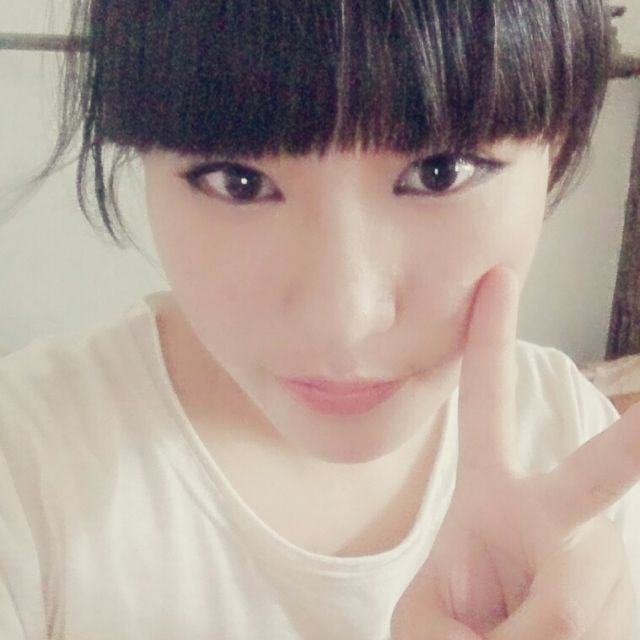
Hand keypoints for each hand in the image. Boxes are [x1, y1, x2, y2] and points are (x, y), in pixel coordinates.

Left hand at [390, 266, 637, 638]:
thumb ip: (484, 618)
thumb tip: (568, 610)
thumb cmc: (446, 638)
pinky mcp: (624, 597)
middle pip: (598, 472)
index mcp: (488, 498)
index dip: (489, 341)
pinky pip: (607, 616)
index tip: (497, 277)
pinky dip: (583, 633)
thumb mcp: (434, 629)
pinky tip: (562, 637)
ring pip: (588, 587)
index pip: (485, 406)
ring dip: (548, 631)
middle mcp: (549, 516)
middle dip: (636, 438)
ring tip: (513, 637)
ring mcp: (595, 556)